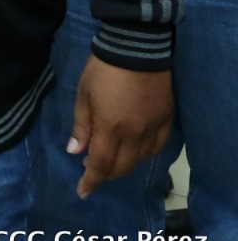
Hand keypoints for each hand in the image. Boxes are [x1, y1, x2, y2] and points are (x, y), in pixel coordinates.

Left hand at [67, 55, 171, 197]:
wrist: (136, 48)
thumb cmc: (102, 69)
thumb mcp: (83, 94)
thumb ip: (81, 125)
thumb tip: (74, 151)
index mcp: (111, 127)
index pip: (100, 164)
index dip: (91, 181)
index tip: (82, 192)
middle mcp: (135, 134)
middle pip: (122, 167)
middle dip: (105, 173)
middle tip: (92, 167)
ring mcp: (153, 129)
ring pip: (139, 160)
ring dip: (123, 164)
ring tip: (110, 156)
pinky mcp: (166, 121)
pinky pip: (156, 148)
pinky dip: (143, 155)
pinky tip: (134, 150)